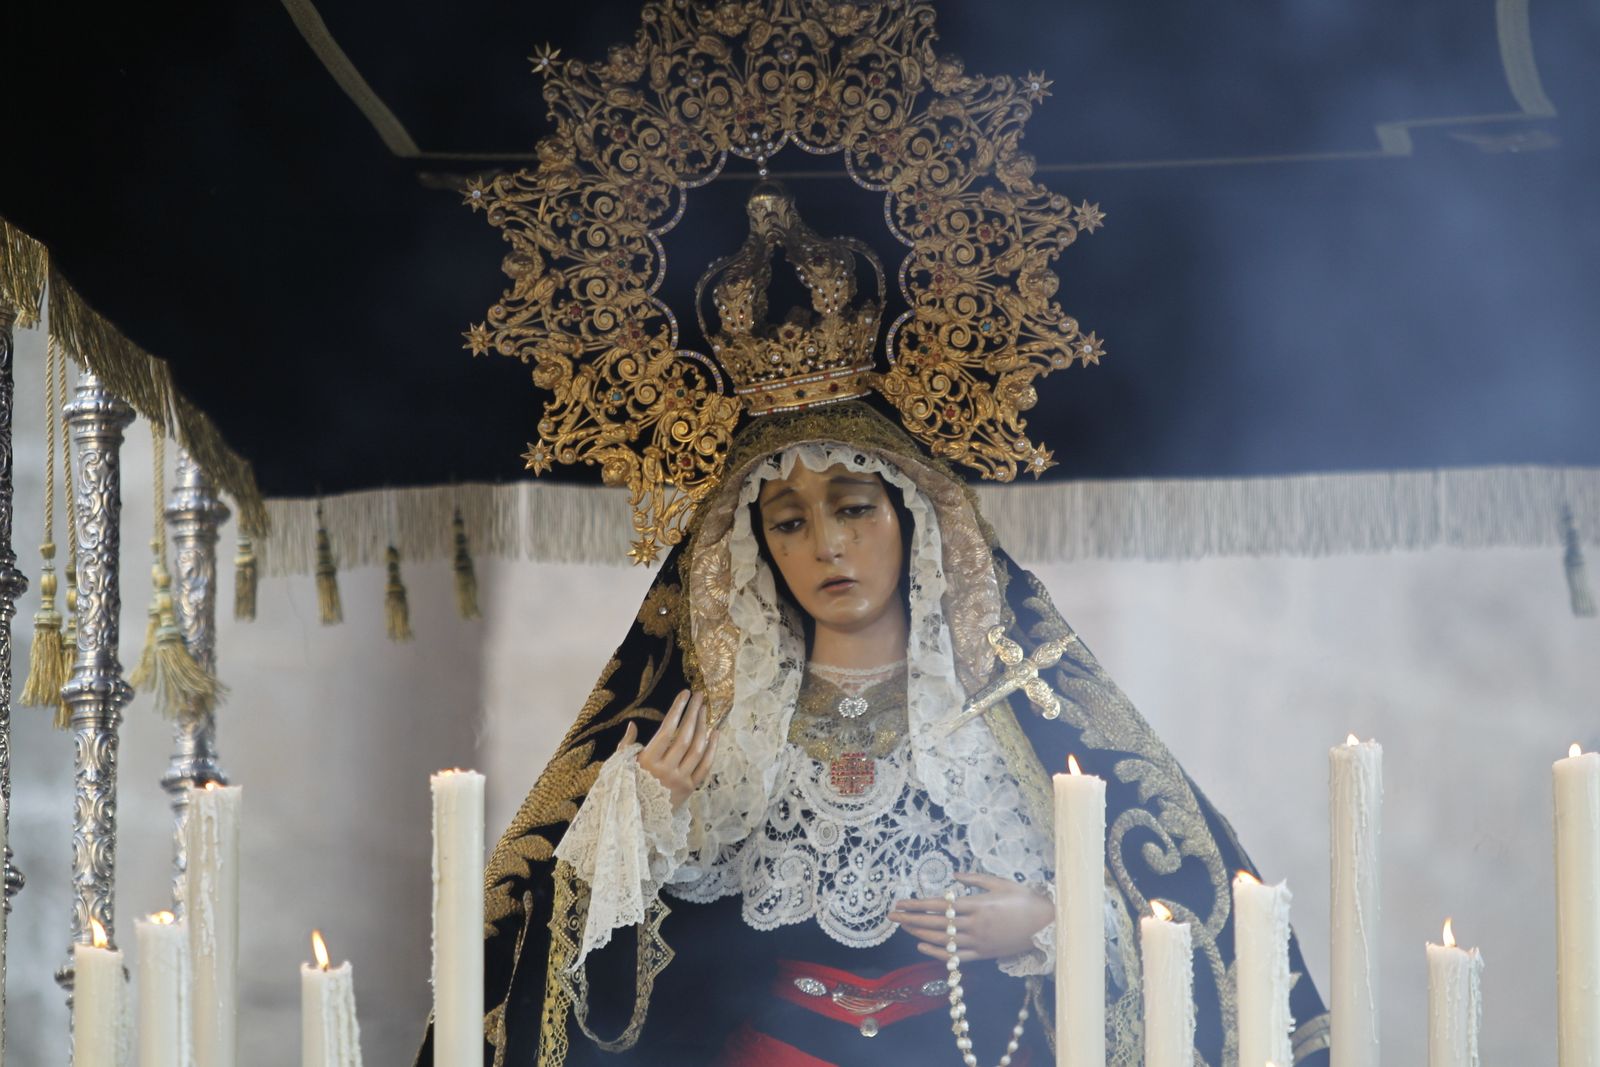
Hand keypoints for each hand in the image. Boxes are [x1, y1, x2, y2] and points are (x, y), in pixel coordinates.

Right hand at [627, 689, 716, 808]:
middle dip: (693, 713)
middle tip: (699, 696)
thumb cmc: (627, 789)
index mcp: (648, 761)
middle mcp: (666, 770)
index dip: (677, 710)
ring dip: (703, 727)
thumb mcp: (620, 767)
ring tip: (705, 711)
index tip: (684, 694)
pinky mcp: (690, 789)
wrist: (637, 821)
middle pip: (685, 736)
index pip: (667, 730)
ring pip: (697, 749)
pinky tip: (715, 734)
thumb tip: (632, 724)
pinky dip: (712, 749)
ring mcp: (680, 780)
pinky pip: (705, 766)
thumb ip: (627, 745)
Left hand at [889, 872, 1052, 962]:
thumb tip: (954, 877)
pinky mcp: (983, 954)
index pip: (939, 905)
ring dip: (920, 934)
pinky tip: (922, 947)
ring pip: (942, 940)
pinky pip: (955, 956)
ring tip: (904, 928)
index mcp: (977, 905)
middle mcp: (974, 925)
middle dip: (911, 918)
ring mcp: (978, 942)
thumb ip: (975, 879)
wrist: (1046, 925)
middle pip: (936, 923)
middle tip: (892, 916)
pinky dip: (937, 953)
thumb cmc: (1024, 900)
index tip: (901, 902)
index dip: (917, 904)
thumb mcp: (1000, 883)